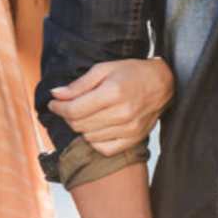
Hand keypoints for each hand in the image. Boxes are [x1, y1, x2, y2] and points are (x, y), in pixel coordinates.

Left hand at [48, 58, 173, 156]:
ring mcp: (129, 129)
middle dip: (67, 116)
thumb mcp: (104, 69)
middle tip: (68, 106)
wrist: (163, 83)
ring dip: (81, 127)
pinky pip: (103, 148)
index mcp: (113, 92)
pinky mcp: (133, 139)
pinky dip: (95, 140)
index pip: (74, 110)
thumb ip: (79, 84)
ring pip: (88, 137)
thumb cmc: (132, 73)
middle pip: (79, 124)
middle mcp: (121, 113)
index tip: (54, 103)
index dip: (58, 108)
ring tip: (86, 114)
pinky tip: (97, 127)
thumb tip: (56, 94)